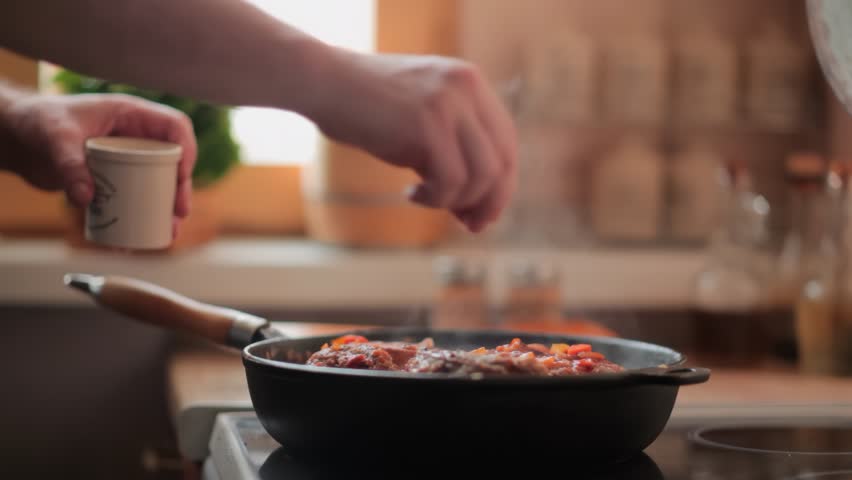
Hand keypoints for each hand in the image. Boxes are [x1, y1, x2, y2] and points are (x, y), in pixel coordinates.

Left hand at [2, 93, 196, 231]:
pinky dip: (138, 217)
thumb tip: (87, 198)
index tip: (181, 177)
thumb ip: (70, 164)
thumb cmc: (36, 121)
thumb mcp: (55, 137)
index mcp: (131, 115)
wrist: (15, 135)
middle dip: (180, 190)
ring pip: (157, 183)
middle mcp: (133, 136)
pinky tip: (137, 237)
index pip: (175, 127)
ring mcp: (124, 159)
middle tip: (179, 213)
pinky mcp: (111, 179)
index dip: (186, 151)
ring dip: (165, 209)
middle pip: (172, 161)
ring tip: (167, 233)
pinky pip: (133, 198)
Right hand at [312, 51, 516, 232]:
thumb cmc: (364, 108)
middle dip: (490, 202)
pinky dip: (436, 199)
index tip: (482, 212)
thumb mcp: (420, 123)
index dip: (501, 184)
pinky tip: (410, 194)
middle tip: (470, 225)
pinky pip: (452, 181)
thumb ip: (452, 150)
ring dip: (458, 201)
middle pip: (502, 161)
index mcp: (470, 83)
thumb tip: (476, 207)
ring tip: (425, 200)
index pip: (506, 141)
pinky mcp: (428, 124)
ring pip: (483, 175)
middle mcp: (467, 88)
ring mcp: (449, 104)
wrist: (323, 83)